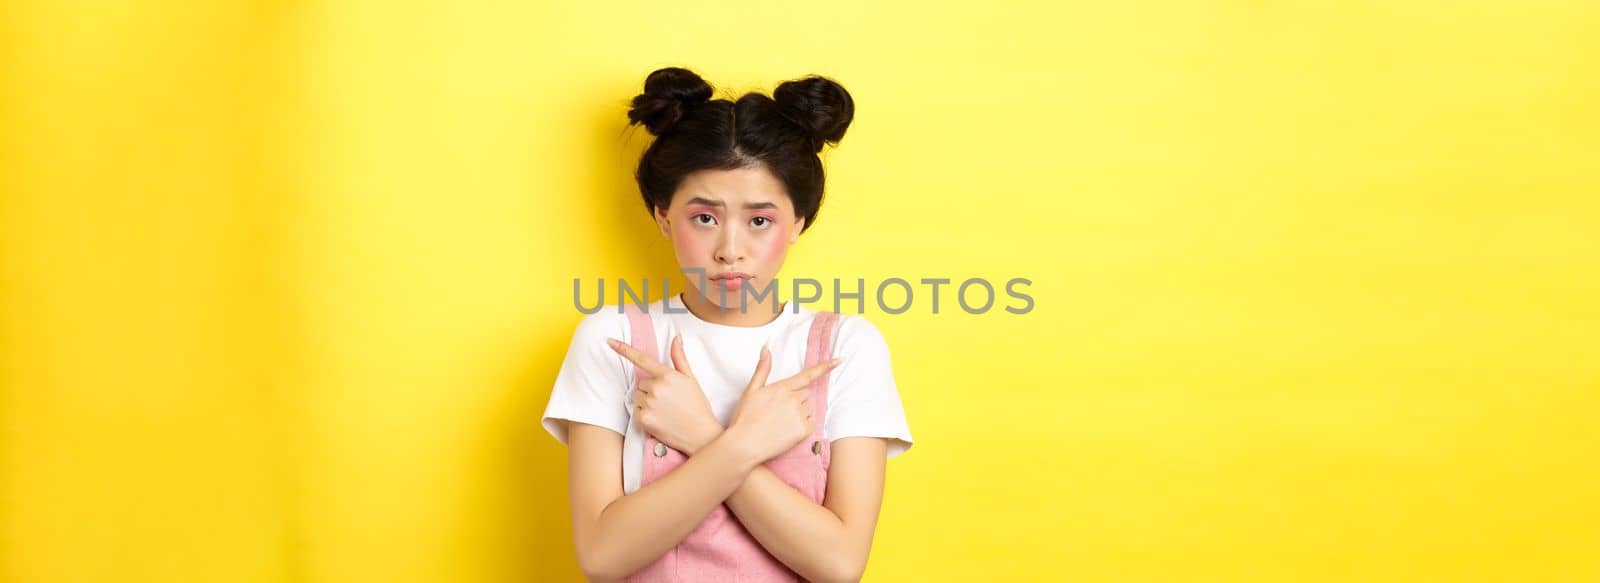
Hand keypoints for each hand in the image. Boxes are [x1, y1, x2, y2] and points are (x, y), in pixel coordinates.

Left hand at [606, 334, 723, 454]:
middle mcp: (656, 387)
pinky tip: (660, 419)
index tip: (608, 341)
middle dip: (651, 389)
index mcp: (667, 375)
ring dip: (647, 402)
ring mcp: (649, 403)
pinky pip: (637, 411)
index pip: (641, 359)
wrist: (700, 434)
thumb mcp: (691, 379)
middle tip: (668, 400)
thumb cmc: (697, 406)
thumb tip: (676, 337)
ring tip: (665, 411)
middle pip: (641, 383)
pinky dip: (645, 415)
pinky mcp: (643, 419)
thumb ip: (679, 357)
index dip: (623, 349)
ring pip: (638, 397)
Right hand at [725, 345, 842, 463]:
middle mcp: (793, 399)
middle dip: (797, 399)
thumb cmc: (744, 418)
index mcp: (782, 388)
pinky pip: (810, 423)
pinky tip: (786, 430)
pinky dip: (802, 425)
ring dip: (800, 412)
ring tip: (780, 422)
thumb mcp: (751, 390)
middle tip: (779, 411)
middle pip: (805, 394)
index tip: (839, 360)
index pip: (807, 375)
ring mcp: (799, 415)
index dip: (825, 367)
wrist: (744, 445)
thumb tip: (767, 346)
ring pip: (808, 408)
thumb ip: (762, 368)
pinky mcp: (803, 431)